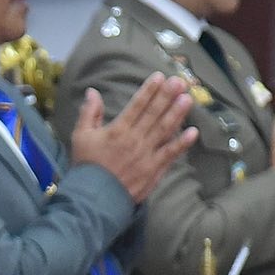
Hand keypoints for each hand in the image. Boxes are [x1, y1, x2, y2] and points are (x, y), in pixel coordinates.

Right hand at [67, 75, 198, 202]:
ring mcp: (147, 154)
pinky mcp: (154, 169)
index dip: (149, 90)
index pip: (137, 105)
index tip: (159, 77)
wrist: (94, 197)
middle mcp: (135, 138)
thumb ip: (89, 113)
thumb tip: (92, 92)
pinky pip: (170, 154)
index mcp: (118, 129)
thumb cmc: (86, 165)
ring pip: (165, 130)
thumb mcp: (80, 136)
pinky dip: (182, 143)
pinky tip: (194, 131)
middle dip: (167, 96)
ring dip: (177, 113)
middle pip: (154, 113)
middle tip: (179, 82)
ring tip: (188, 99)